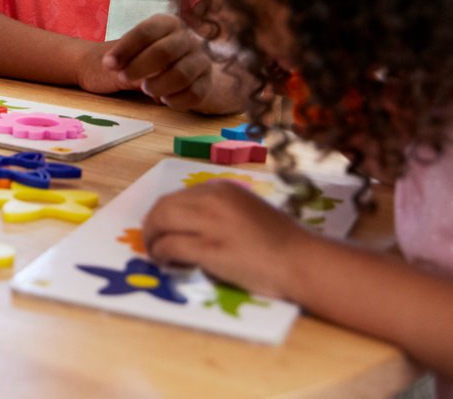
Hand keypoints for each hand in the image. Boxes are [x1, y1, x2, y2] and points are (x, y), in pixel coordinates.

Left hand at [101, 14, 230, 111]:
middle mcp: (187, 38)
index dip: (125, 49)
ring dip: (158, 85)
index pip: (145, 32)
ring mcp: (200, 59)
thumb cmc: (143, 55)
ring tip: (145, 89)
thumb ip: (123, 56)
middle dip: (139, 68)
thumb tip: (111, 65)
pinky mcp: (207, 81)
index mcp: (167, 23)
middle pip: (163, 52)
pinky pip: (195, 94)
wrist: (170, 67)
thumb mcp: (131, 49)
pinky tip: (164, 100)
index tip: (108, 64)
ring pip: (181, 75)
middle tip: (123, 77)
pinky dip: (177, 100)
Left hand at [142, 180, 311, 298]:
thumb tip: (189, 224)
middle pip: (163, 207)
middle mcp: (212, 200)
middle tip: (150, 242)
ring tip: (156, 254)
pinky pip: (170, 246)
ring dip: (152, 240)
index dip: (164, 214)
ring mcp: (210, 223)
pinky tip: (167, 263)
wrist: (302, 260)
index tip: (161, 228)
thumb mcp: (246, 210)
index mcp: (221, 189)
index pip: (178, 196)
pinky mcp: (209, 249)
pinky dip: (162, 254)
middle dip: (151, 225)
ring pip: (160, 223)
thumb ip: (219, 211)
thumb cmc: (280, 241)